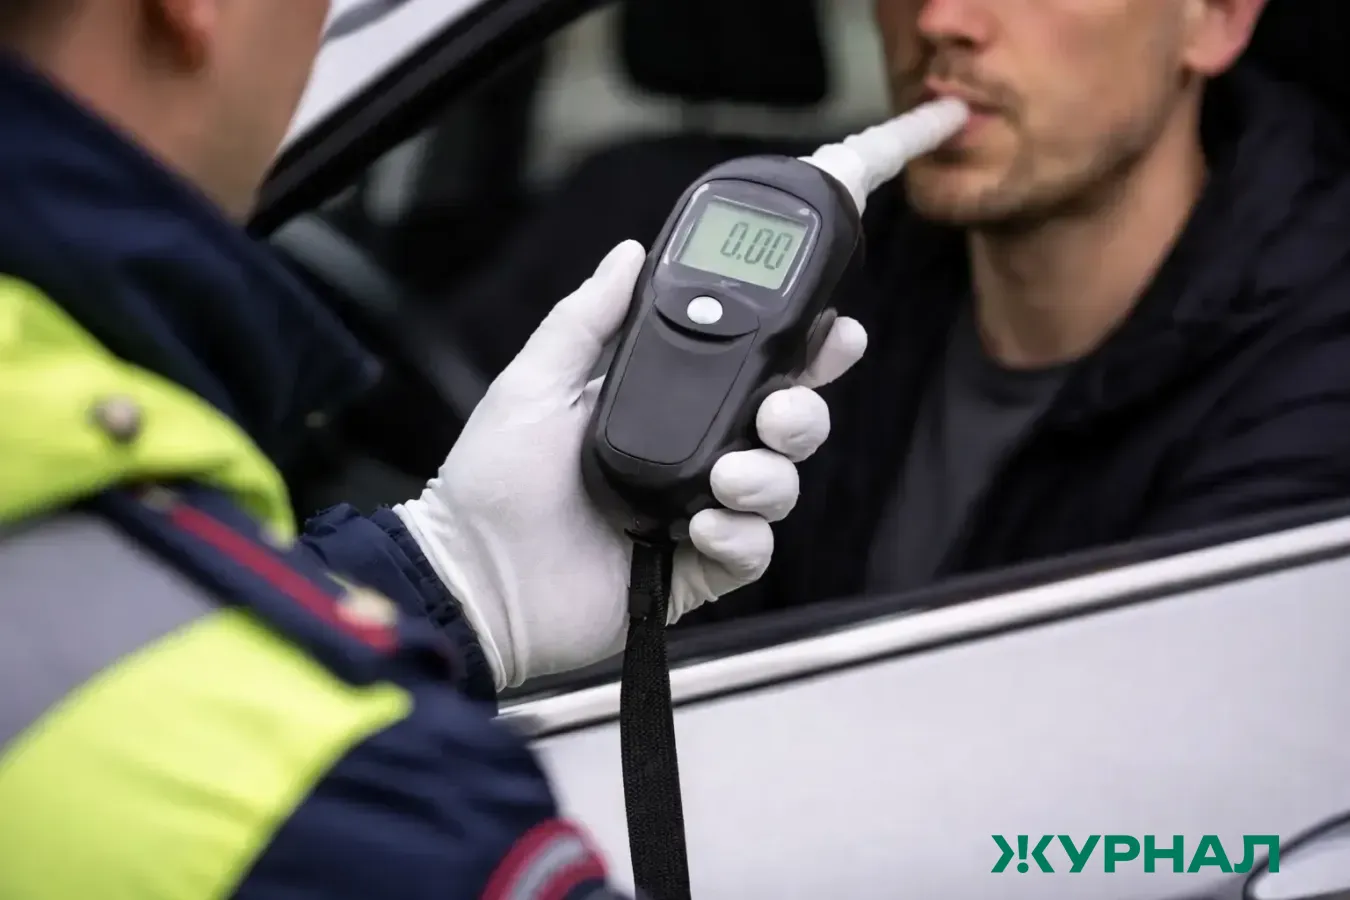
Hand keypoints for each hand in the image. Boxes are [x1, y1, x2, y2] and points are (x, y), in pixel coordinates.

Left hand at [395, 240, 866, 689]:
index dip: (801, 350)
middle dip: (803, 412)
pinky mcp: (695, 572)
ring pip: (780, 486)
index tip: (834, 329)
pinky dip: (741, 536)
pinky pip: (752, 551)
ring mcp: (698, 514)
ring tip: (725, 478)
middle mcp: (691, 455)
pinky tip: (702, 527)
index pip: (750, 368)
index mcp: (662, 404)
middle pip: (785, 424)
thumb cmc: (493, 479)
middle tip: (781, 411)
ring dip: (769, 475)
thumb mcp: (535, 382)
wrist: (472, 576)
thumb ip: (587, 318)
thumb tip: (629, 252)